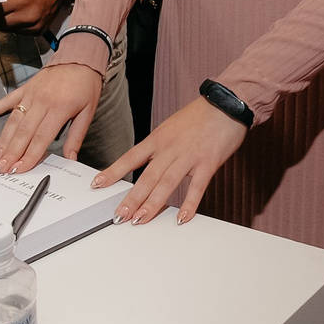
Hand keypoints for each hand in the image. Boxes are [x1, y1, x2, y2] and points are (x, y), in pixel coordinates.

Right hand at [0, 63, 100, 173]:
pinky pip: (6, 100)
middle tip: (2, 168)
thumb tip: (71, 157)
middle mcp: (42, 101)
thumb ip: (77, 136)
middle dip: (11, 153)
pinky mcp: (24, 88)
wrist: (80, 57)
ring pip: (12, 121)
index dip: (29, 156)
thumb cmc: (85, 84)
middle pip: (22, 133)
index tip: (20, 169)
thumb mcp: (88, 111)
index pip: (41, 138)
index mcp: (59, 109)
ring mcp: (30, 95)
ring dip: (2, 140)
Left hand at [93, 95, 248, 224]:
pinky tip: (181, 218)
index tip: (97, 184)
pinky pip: (197, 187)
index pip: (130, 158)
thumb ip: (159, 148)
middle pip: (146, 176)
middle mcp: (169, 148)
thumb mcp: (170, 128)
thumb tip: (147, 166)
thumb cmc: (199, 116)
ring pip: (166, 183)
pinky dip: (189, 204)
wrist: (225, 103)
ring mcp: (188, 156)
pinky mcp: (208, 163)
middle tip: (119, 215)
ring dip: (152, 204)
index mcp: (157, 139)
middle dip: (131, 198)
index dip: (112, 172)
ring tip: (140, 220)